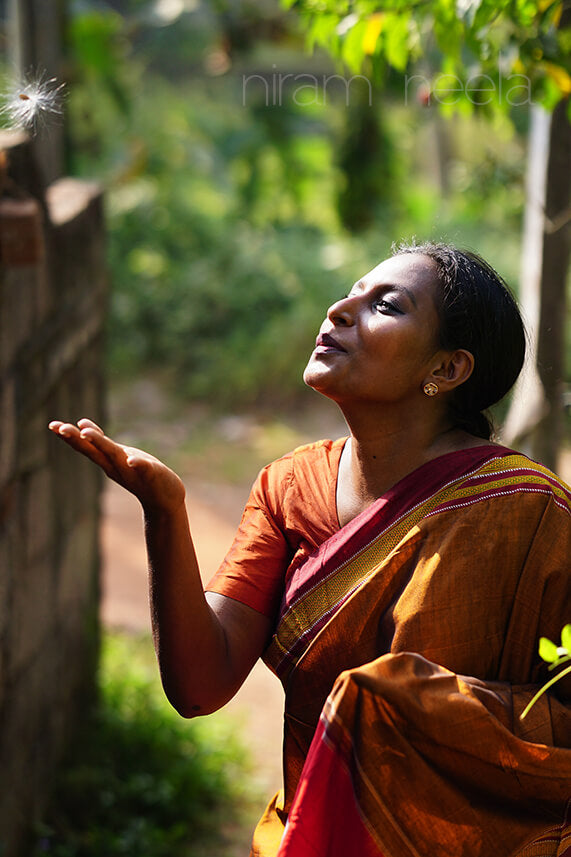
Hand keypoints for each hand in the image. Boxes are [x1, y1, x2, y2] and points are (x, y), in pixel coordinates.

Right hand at [48, 418, 185, 513]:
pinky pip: (144, 469)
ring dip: (102, 445)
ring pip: (114, 456)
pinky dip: (137, 464)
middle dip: (77, 439)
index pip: (86, 446)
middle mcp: (116, 465)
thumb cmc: (139, 475)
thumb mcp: (117, 455)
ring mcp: (132, 471)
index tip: (53, 425)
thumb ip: (101, 442)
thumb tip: (81, 424)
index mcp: (108, 459)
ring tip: (87, 433)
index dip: (70, 436)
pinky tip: (133, 460)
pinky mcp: (152, 475)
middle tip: (59, 428)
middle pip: (94, 450)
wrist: (164, 500)